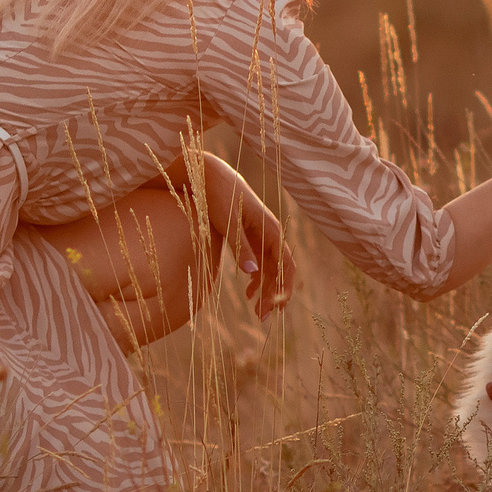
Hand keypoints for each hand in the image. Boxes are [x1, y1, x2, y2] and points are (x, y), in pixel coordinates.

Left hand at [192, 154, 296, 317]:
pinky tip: (247, 292)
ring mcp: (259, 234)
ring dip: (266, 289)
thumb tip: (252, 272)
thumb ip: (240, 245)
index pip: (286, 264)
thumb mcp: (226, 220)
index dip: (284, 288)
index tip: (275, 308)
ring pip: (270, 267)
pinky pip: (259, 261)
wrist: (205, 173)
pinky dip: (256, 278)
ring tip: (256, 310)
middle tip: (263, 318)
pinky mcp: (248, 235)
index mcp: (269, 228)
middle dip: (274, 294)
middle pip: (280, 269)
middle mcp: (269, 232)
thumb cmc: (215, 194)